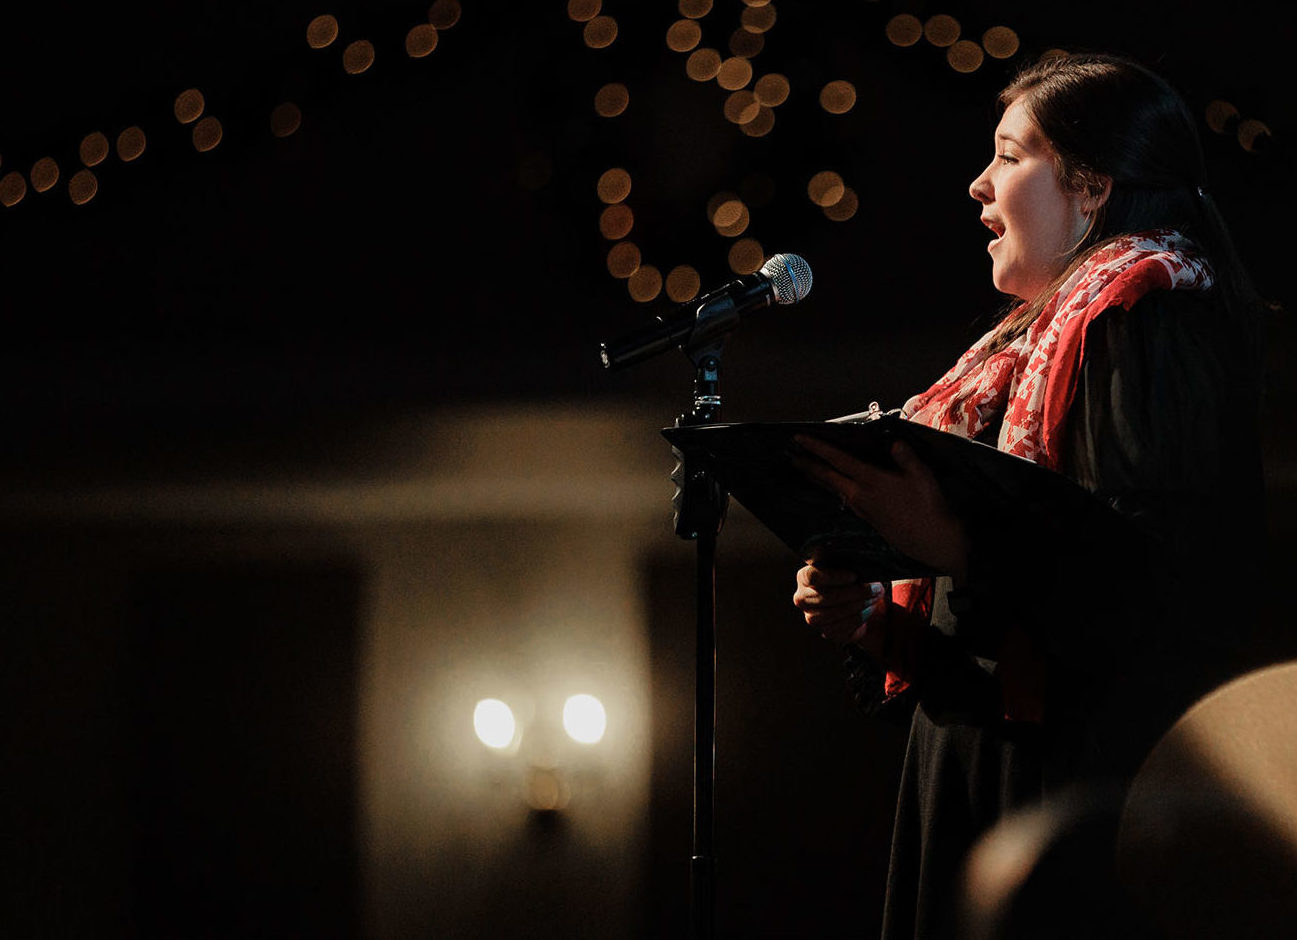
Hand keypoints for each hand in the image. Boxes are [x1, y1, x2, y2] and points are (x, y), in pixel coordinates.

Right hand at [792, 564, 888, 657]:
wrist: (857, 602)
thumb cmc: (850, 581)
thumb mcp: (847, 569)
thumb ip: (848, 566)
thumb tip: (862, 569)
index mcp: (804, 578)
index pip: (813, 577)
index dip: (834, 577)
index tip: (854, 576)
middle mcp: (803, 599)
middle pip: (826, 597)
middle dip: (854, 592)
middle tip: (874, 588)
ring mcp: (812, 618)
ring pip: (834, 613)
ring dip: (859, 605)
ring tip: (874, 598)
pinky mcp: (826, 632)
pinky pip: (843, 626)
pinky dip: (859, 617)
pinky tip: (869, 610)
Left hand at [793, 434, 969, 581]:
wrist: (931, 540)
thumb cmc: (928, 507)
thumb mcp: (921, 475)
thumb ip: (905, 456)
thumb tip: (894, 443)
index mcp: (870, 480)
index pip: (837, 460)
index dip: (817, 448)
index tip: (799, 439)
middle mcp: (860, 495)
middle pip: (827, 476)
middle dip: (808, 464)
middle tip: (792, 455)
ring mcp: (862, 508)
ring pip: (833, 489)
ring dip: (818, 477)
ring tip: (806, 469)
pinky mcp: (868, 518)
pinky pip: (844, 499)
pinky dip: (834, 489)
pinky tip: (835, 488)